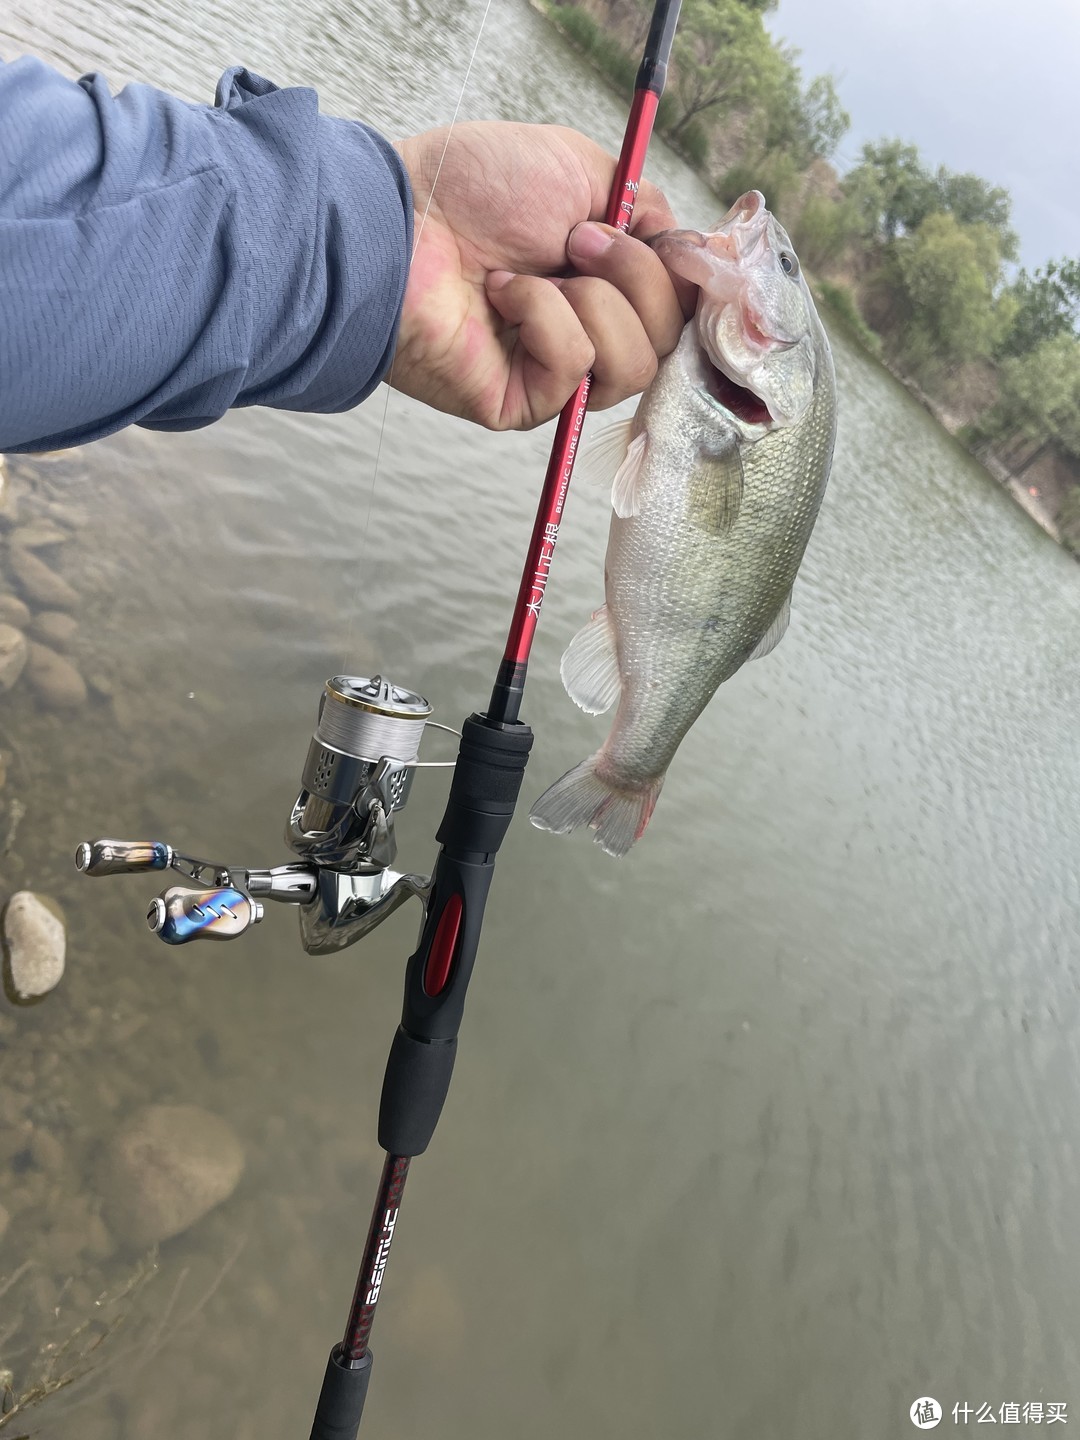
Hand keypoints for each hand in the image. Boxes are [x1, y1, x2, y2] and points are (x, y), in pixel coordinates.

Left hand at [391, 122, 694, 430]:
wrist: (402, 218)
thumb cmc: (473, 189)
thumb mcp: (582, 170)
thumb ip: (645, 206)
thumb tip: (689, 248)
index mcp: (607, 281)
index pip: (683, 305)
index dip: (691, 279)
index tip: (675, 244)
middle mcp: (590, 331)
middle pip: (669, 336)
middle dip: (634, 276)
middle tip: (574, 240)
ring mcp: (559, 374)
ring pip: (633, 362)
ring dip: (591, 302)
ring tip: (530, 272)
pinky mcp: (526, 405)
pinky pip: (576, 368)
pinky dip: (544, 318)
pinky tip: (501, 296)